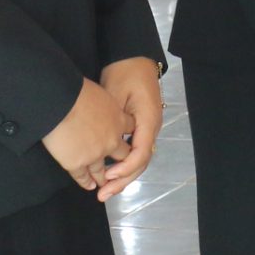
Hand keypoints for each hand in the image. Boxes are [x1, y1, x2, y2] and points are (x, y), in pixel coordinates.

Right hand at [41, 78, 133, 192]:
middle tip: (118, 168)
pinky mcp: (77, 163)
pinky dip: (85, 182)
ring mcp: (95, 154)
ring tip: (102, 184)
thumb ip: (102, 103)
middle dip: (121, 162)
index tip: (125, 139)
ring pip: (102, 171)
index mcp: (117, 119)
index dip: (127, 134)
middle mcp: (111, 140)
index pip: (130, 130)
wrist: (60, 103)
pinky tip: (87, 185)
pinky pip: (83, 177)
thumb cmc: (76, 91)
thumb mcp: (99, 92)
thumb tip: (96, 102)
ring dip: (102, 178)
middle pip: (122, 155)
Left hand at [95, 58, 165, 198]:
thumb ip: (115, 121)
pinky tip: (110, 173)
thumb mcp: (116, 96)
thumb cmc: (124, 74)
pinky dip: (124, 165)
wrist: (133, 59)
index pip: (141, 153)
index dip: (125, 168)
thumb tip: (108, 146)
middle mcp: (152, 128)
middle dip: (123, 180)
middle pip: (141, 162)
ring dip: (123, 176)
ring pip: (139, 159)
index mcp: (148, 120)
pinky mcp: (141, 128)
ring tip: (105, 190)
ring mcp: (148, 129)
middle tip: (102, 194)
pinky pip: (135, 151)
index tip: (108, 176)